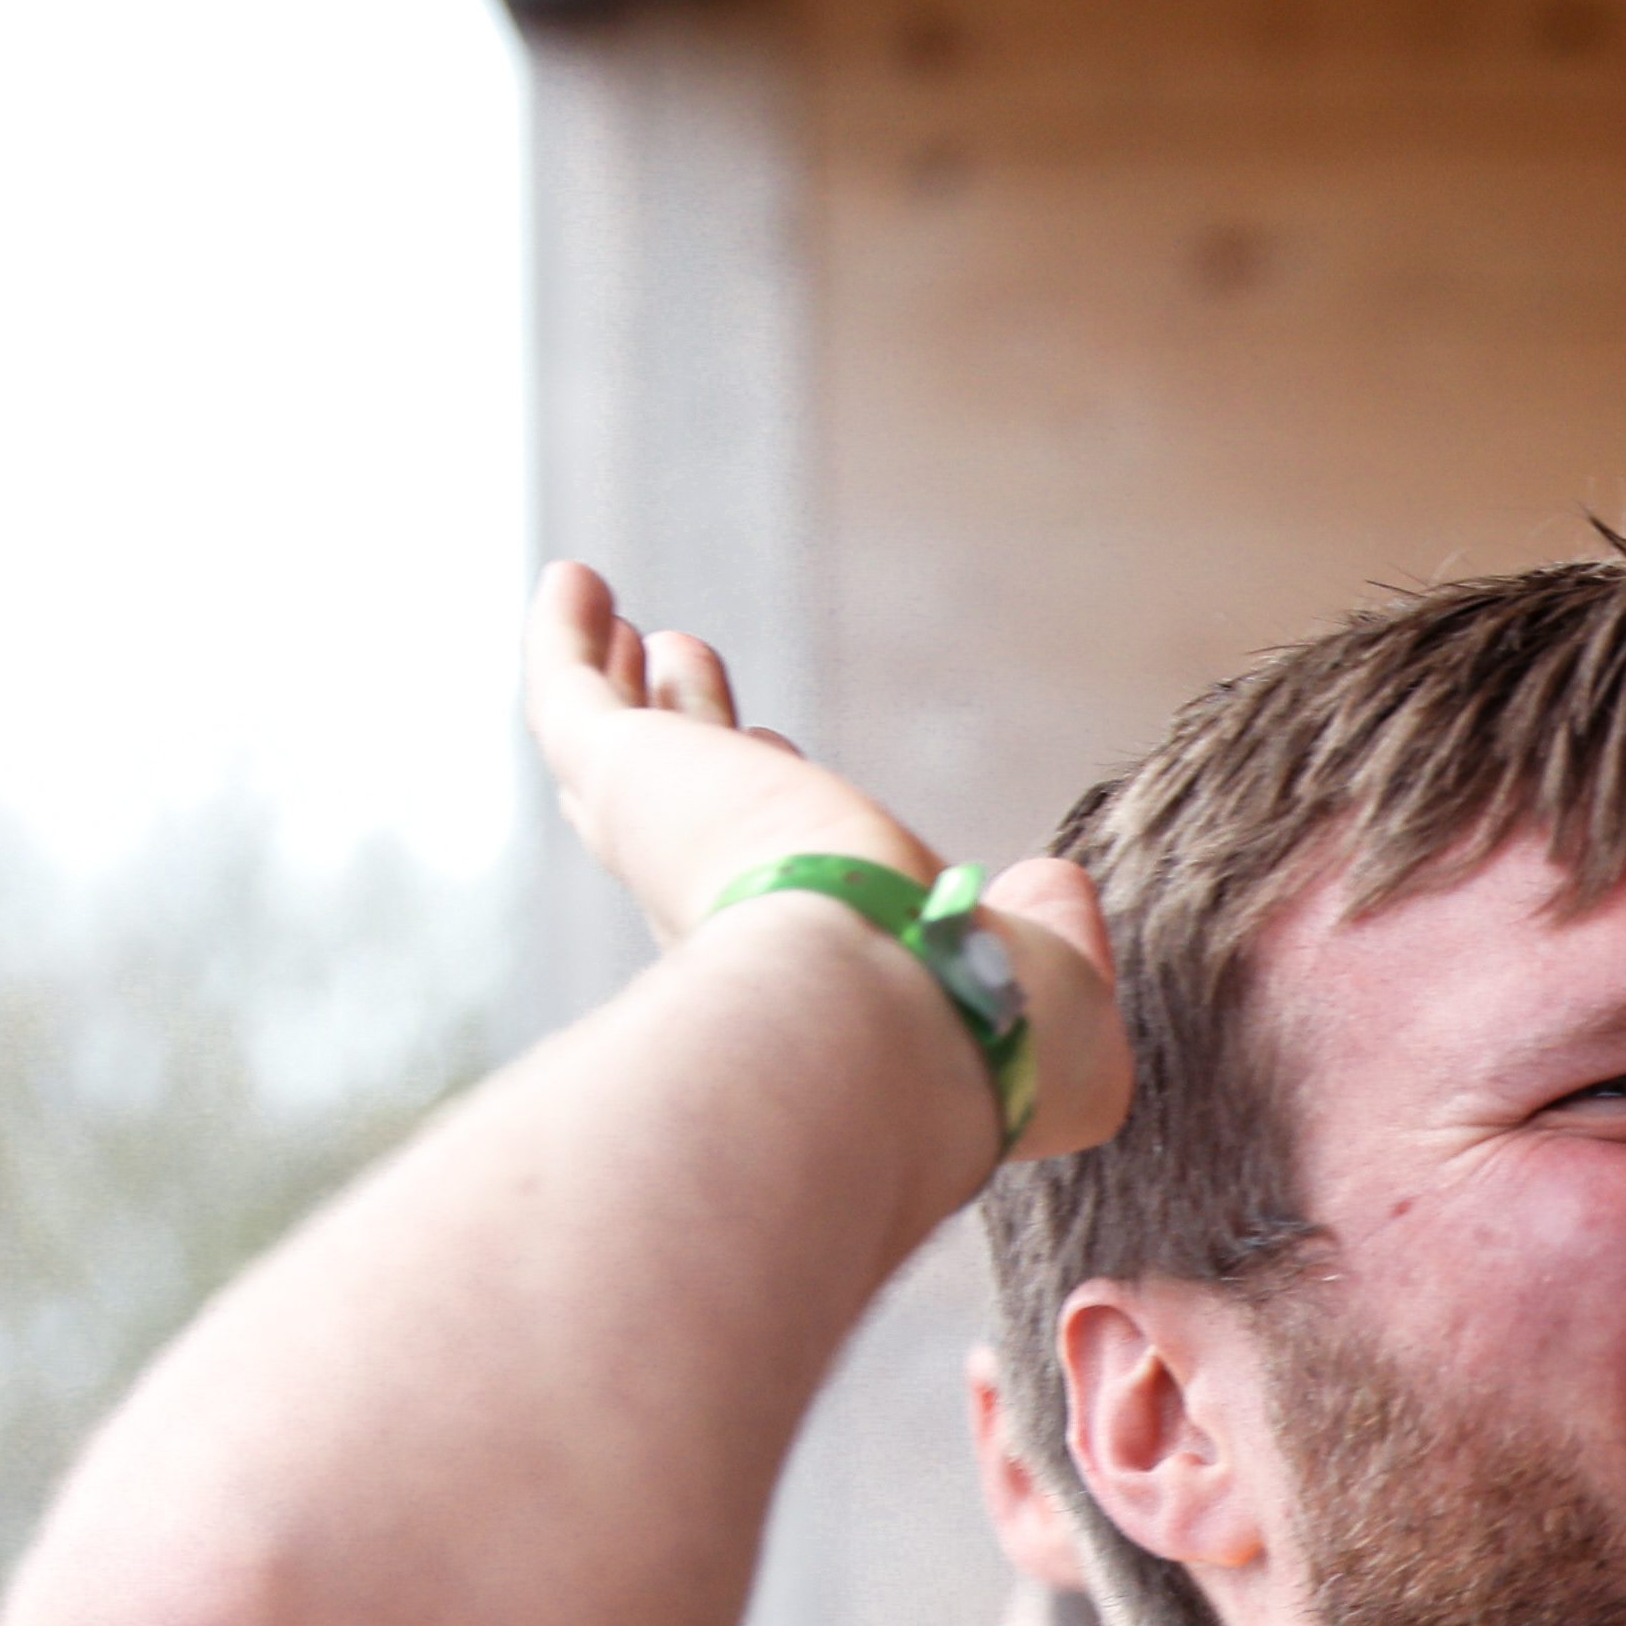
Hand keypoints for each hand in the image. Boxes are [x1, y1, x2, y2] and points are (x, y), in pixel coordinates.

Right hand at [522, 564, 1128, 1158]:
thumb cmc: (975, 1044)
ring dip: (634, 693)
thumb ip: (1056, 936)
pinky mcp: (624, 781)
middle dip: (695, 739)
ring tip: (646, 637)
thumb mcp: (1062, 1004)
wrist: (878, 1028)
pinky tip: (574, 581)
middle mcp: (723, 918)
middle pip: (688, 813)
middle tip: (691, 669)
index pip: (780, 882)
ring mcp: (664, 845)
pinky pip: (571, 701)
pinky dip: (563, 641)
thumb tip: (1052, 884)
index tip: (789, 762)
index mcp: (811, 970)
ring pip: (626, 758)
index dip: (782, 820)